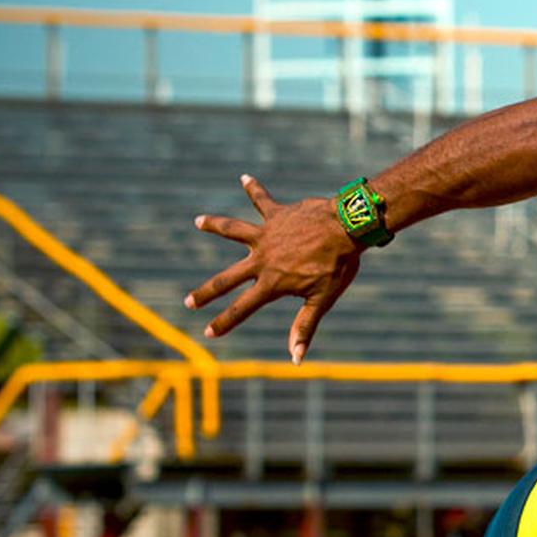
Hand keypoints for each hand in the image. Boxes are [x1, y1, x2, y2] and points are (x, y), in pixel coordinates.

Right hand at [185, 175, 361, 362]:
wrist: (347, 228)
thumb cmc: (338, 266)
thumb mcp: (322, 300)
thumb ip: (304, 326)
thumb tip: (295, 358)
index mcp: (272, 282)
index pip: (243, 308)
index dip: (225, 322)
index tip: (207, 332)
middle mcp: (262, 259)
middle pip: (227, 278)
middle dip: (207, 292)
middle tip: (189, 302)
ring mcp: (267, 235)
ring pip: (233, 231)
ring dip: (215, 226)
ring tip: (198, 221)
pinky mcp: (277, 214)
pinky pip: (261, 200)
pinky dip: (254, 189)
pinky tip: (245, 178)